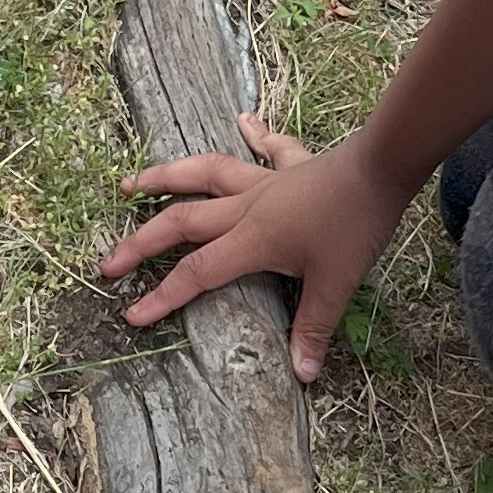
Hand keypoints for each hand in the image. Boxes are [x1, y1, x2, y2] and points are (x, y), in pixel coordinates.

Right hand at [98, 117, 411, 379]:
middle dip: (141, 243)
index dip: (162, 296)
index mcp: (251, 238)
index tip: (132, 314)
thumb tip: (302, 373)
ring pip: (204, 174)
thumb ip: (313, 327)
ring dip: (166, 177)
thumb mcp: (336, 284)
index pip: (196, 273)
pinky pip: (267, 147)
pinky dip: (254, 133)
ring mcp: (265, 181)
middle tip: (109, 262)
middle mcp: (246, 206)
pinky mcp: (292, 164)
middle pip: (181, 222)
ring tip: (132, 184)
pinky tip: (242, 119)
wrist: (383, 167)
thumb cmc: (356, 225)